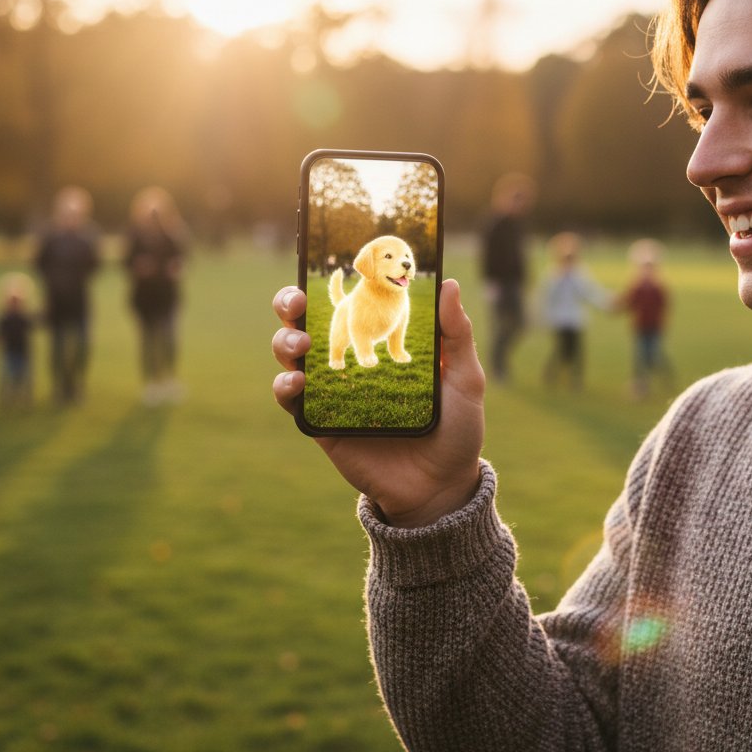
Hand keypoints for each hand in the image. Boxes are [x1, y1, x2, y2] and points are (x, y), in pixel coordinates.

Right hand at [271, 279, 484, 527]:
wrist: (442, 487)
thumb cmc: (456, 430)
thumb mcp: (465, 378)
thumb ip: (457, 334)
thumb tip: (449, 284)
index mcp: (379, 343)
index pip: (347, 303)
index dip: (328, 282)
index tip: (322, 264)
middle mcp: (350, 361)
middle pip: (306, 322)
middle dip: (290, 303)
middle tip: (296, 301)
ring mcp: (332, 393)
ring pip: (290, 356)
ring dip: (285, 342)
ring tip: (301, 346)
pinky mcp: (321, 425)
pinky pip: (293, 401)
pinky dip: (286, 387)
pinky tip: (298, 382)